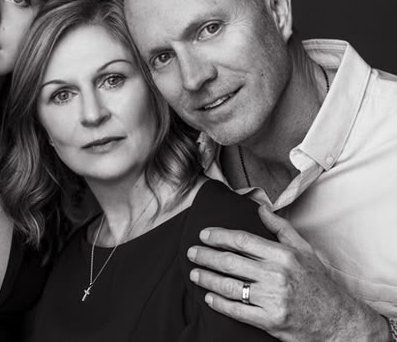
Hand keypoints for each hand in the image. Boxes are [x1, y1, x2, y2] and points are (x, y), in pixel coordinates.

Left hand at [187, 205, 388, 340]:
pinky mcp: (270, 321)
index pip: (242, 240)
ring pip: (229, 286)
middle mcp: (276, 275)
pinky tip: (209, 297)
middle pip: (230, 262)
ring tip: (194, 274)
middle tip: (191, 253)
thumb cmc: (320, 283)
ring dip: (207, 279)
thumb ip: (281, 228)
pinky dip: (219, 303)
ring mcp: (272, 299)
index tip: (203, 235)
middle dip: (205, 256)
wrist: (339, 322)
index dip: (219, 236)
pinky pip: (237, 310)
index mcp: (283, 255)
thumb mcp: (305, 251)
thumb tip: (260, 208)